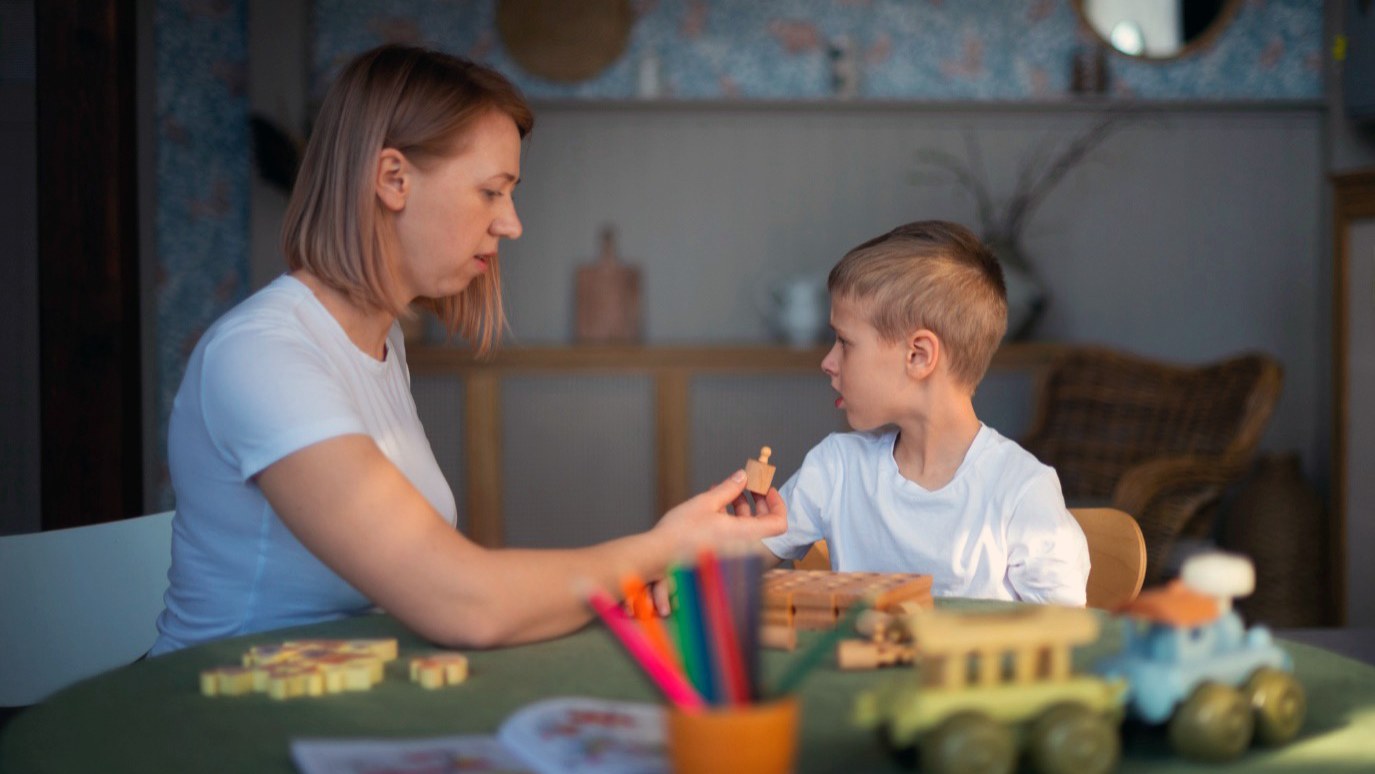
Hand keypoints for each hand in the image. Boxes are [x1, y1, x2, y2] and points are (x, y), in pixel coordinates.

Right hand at [651, 470, 786, 558]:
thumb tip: (743, 475)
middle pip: (764, 524)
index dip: (777, 504)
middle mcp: (743, 547)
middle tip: (747, 484)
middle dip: (757, 501)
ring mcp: (733, 553)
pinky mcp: (722, 555)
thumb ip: (729, 488)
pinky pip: (736, 535)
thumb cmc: (679, 532)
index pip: (778, 523)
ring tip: (726, 492)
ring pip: (748, 528)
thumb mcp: (706, 502)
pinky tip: (716, 505)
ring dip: (742, 508)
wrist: (658, 556)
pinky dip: (731, 519)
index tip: (767, 489)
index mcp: (744, 534)